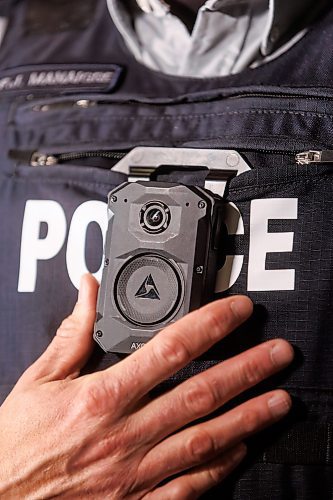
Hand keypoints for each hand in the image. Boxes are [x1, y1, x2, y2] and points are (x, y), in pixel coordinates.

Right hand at [0, 275, 292, 498]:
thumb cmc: (17, 441)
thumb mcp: (39, 379)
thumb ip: (73, 332)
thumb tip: (88, 289)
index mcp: (102, 396)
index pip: (171, 349)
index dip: (211, 326)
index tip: (238, 311)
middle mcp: (125, 433)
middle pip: (200, 393)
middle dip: (247, 369)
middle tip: (280, 354)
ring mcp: (135, 472)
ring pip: (205, 440)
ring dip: (248, 417)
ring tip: (281, 400)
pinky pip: (188, 486)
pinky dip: (219, 467)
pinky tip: (242, 449)